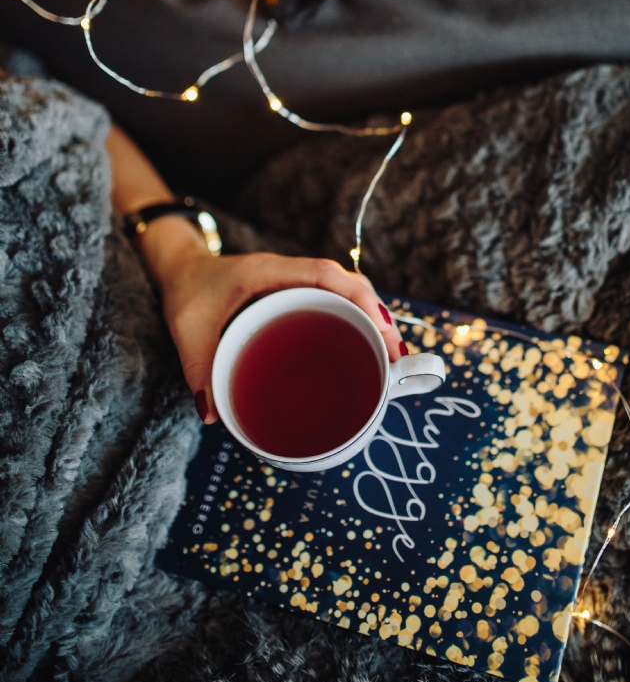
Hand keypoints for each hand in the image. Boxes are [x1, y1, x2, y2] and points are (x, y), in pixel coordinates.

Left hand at [139, 216, 404, 422]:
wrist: (180, 267)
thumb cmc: (186, 291)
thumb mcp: (188, 329)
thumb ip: (198, 368)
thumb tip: (213, 414)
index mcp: (269, 271)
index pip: (325, 274)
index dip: (358, 297)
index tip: (382, 326)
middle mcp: (289, 271)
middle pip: (347, 283)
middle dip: (376, 312)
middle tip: (396, 353)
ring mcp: (295, 281)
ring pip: (345, 290)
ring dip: (371, 315)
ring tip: (391, 352)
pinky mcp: (295, 292)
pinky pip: (334, 299)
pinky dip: (355, 317)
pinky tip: (366, 343)